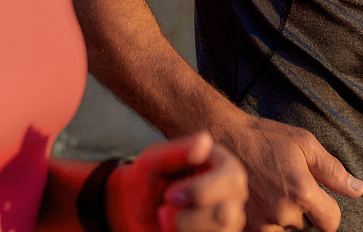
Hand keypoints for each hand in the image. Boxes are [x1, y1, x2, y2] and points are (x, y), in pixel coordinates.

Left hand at [108, 132, 246, 231]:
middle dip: (191, 218)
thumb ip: (179, 150)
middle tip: (164, 210)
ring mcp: (229, 221)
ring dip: (184, 229)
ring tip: (165, 220)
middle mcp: (232, 195)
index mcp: (223, 166)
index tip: (169, 195)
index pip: (232, 178)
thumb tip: (205, 139)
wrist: (130, 211)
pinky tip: (171, 230)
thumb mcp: (155, 160)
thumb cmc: (146, 179)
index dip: (201, 190)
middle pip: (227, 214)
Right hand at [214, 114, 362, 231]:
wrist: (222, 137)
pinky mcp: (244, 227)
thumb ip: (333, 170)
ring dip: (284, 218)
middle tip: (286, 185)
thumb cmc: (264, 137)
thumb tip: (359, 190)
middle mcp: (282, 213)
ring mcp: (260, 223)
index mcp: (301, 192)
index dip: (328, 209)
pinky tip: (260, 200)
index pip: (331, 222)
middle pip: (308, 227)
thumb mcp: (304, 143)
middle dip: (303, 211)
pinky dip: (266, 222)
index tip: (317, 195)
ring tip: (271, 192)